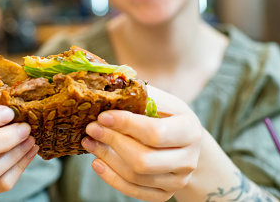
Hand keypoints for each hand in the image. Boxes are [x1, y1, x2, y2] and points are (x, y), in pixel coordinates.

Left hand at [82, 85, 201, 201]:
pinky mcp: (165, 194)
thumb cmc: (169, 116)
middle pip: (143, 159)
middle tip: (91, 129)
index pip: (154, 133)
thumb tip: (110, 87)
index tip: (102, 116)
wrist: (186, 143)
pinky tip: (97, 163)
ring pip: (136, 176)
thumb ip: (141, 95)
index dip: (125, 125)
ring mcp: (178, 180)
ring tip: (89, 142)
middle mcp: (188, 160)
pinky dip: (112, 178)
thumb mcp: (162, 101)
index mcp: (189, 131)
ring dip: (107, 158)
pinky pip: (135, 191)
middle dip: (112, 142)